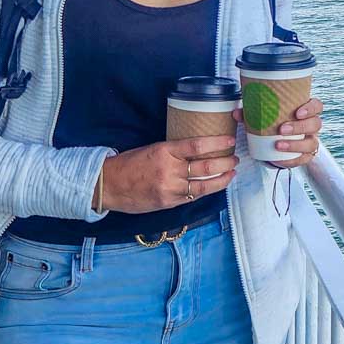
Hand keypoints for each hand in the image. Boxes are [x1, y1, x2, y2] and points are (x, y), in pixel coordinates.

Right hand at [99, 135, 238, 213]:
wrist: (109, 185)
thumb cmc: (130, 163)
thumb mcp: (153, 148)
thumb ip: (175, 151)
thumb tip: (199, 149)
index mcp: (165, 151)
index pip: (197, 145)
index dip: (217, 143)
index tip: (230, 141)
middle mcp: (169, 170)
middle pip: (205, 167)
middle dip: (225, 163)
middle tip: (234, 159)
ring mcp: (169, 189)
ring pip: (203, 186)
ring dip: (221, 180)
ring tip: (231, 173)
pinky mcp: (167, 203)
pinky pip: (192, 197)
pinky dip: (205, 191)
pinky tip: (214, 186)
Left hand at [232, 96, 323, 169]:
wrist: (278, 141)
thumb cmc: (275, 122)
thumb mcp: (266, 115)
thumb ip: (252, 113)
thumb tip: (237, 113)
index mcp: (306, 111)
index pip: (316, 106)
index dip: (310, 108)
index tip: (297, 112)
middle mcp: (312, 126)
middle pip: (315, 124)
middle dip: (300, 127)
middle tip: (282, 129)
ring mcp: (311, 141)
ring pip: (312, 143)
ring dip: (295, 145)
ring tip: (278, 144)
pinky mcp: (306, 155)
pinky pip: (303, 159)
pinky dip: (291, 160)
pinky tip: (278, 158)